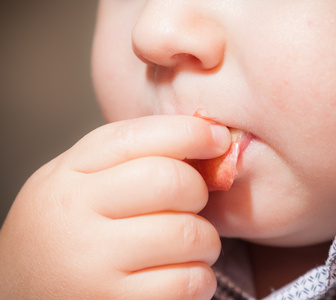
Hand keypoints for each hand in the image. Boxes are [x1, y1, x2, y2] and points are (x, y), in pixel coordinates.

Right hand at [0, 115, 230, 298]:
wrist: (24, 285)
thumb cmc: (70, 224)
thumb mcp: (82, 179)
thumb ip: (132, 156)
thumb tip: (206, 138)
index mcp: (71, 174)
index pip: (138, 138)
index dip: (190, 133)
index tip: (217, 139)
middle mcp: (77, 215)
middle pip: (170, 181)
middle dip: (198, 190)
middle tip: (192, 203)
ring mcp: (93, 265)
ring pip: (189, 234)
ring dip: (205, 239)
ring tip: (188, 243)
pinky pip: (188, 282)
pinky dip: (200, 277)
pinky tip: (182, 273)